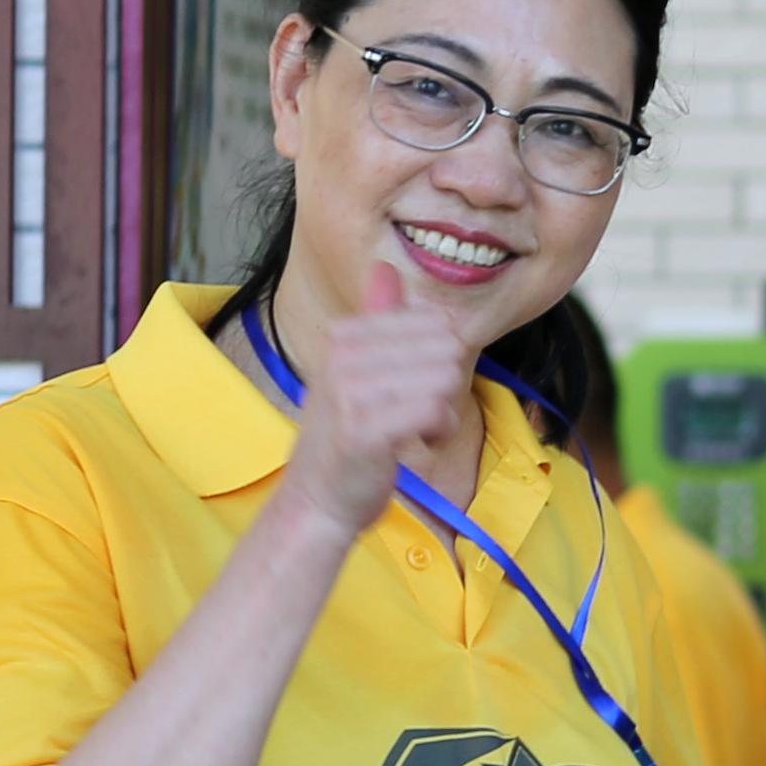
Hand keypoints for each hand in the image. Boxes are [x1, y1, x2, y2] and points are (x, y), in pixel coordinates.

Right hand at [275, 259, 476, 539]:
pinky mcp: (364, 430)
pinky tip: (418, 445)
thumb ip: (378, 319)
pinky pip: (436, 411)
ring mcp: (350, 392)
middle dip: (446, 387)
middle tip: (417, 413)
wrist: (319, 499)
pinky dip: (439, 433)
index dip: (440, 359)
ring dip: (444, 415)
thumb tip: (387, 267)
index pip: (434, 323)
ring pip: (446, 381)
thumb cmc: (349, 436)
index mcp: (345, 336)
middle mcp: (343, 357)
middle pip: (446, 348)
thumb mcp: (358, 369)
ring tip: (415, 431)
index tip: (412, 386)